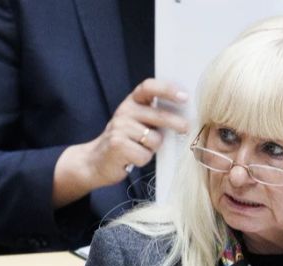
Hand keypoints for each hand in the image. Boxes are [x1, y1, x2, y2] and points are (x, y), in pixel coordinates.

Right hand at [53, 79, 188, 207]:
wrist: (96, 161)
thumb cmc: (126, 142)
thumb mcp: (139, 123)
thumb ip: (156, 117)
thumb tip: (186, 118)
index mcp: (133, 101)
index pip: (149, 87)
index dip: (167, 89)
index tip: (184, 97)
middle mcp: (125, 110)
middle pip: (158, 115)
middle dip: (175, 123)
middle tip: (185, 128)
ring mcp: (119, 127)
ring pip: (154, 139)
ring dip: (153, 148)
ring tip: (141, 149)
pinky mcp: (117, 144)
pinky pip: (144, 154)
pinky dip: (143, 160)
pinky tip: (132, 158)